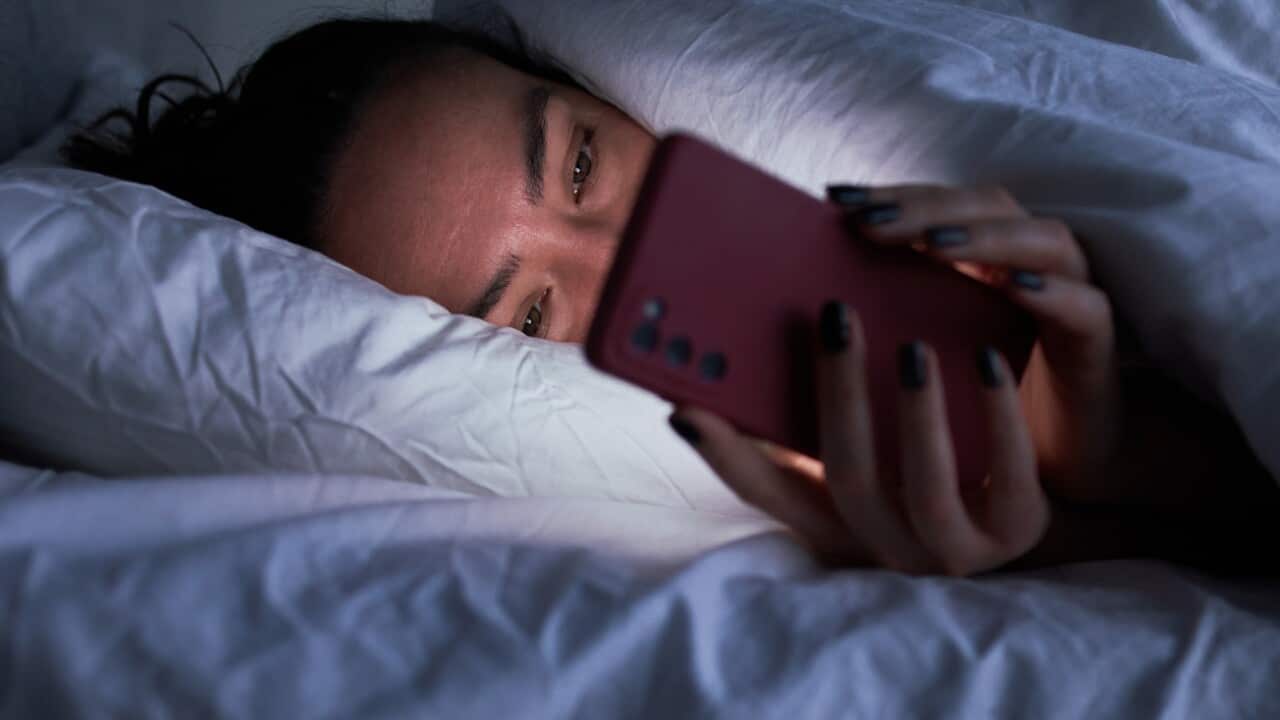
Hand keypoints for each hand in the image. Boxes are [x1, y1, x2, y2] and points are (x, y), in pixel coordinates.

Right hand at [670, 305, 1049, 575]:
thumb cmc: (931, 472)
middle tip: (835, 315)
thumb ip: (806, 424)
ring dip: (916, 414)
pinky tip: (986, 359)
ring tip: (913, 346)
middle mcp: (890, 544)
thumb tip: (741, 357)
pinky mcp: (1021, 531)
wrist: (1031, 525)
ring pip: (926, 489)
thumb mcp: (866, 459)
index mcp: (840, 522)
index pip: (768, 493)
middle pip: (850, 476)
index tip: (684, 404)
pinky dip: (997, 416)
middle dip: (840, 395)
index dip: (725, 454)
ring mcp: (957, 548)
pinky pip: (1011, 478)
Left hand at [831, 184, 1122, 501]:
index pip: (933, 206)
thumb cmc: (968, 417)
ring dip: (986, 236)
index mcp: (976, 260)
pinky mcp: (1096, 343)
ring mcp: (1068, 295)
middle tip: (869, 221)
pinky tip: (1013, 285)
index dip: (889, 196)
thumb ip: (864, 334)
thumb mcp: (907, 369)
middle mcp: (1024, 262)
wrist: (1048, 476)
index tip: (831, 199)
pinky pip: (1084, 304)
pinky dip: (1050, 289)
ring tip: (934, 244)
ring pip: (1040, 240)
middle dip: (925, 209)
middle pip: (983, 207)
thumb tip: (790, 321)